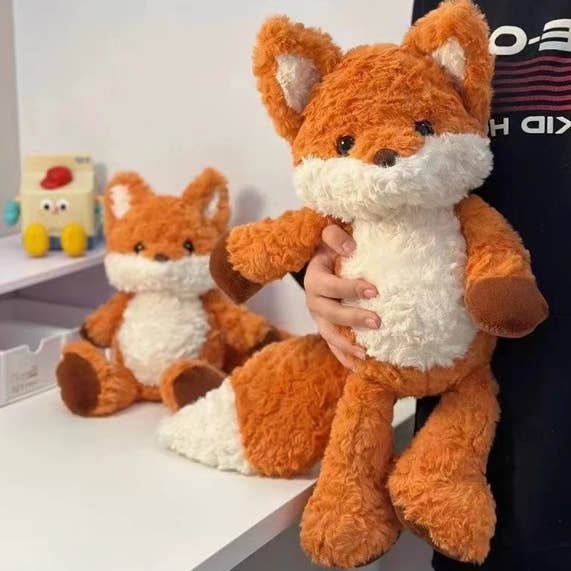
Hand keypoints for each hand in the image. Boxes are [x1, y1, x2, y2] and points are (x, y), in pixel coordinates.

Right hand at [304, 225, 379, 368]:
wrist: (322, 260)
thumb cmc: (331, 248)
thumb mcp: (329, 236)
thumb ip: (336, 236)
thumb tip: (351, 249)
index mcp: (314, 279)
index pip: (330, 286)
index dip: (350, 289)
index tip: (374, 291)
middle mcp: (313, 301)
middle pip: (330, 314)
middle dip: (353, 319)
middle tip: (378, 322)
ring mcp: (318, 318)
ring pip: (329, 335)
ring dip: (346, 345)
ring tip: (366, 354)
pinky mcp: (326, 327)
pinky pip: (332, 345)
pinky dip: (344, 357)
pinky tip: (359, 367)